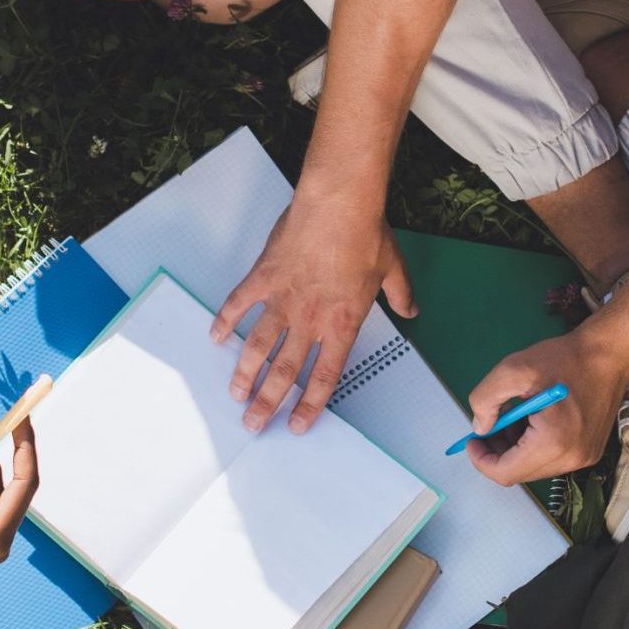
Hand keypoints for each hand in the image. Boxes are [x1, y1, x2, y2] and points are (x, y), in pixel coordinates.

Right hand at [211, 198, 415, 433]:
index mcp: (342, 324)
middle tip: (253, 423)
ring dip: (244, 373)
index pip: (325, 376)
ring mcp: (283, 300)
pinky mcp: (263, 277)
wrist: (339, 204)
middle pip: (285, 372)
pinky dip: (225, 321)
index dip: (310, 404)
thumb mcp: (394, 270)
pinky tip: (216, 337)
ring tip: (235, 394)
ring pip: (258, 347)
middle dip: (267, 402)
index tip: (296, 425)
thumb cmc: (366, 235)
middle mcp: (310, 320)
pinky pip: (238, 304)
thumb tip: (413, 311)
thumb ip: (402, 296)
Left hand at [465, 330, 625, 485]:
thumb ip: (486, 400)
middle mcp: (572, 459)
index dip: (481, 460)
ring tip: (511, 418)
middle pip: (520, 473)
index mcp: (553, 442)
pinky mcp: (589, 452)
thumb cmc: (565, 359)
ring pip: (535, 467)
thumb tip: (481, 427)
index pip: (506, 472)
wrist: (609, 354)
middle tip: (487, 426)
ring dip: (515, 449)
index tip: (472, 440)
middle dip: (497, 453)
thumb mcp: (513, 369)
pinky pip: (552, 459)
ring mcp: (584, 458)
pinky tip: (531, 420)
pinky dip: (534, 446)